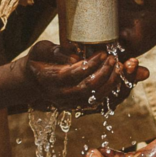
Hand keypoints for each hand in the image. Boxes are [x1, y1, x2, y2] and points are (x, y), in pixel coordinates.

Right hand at [19, 40, 144, 111]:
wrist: (32, 81)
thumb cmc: (38, 60)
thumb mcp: (41, 49)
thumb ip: (57, 51)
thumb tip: (76, 56)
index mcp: (50, 80)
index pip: (74, 74)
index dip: (90, 65)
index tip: (102, 53)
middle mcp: (61, 95)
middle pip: (88, 89)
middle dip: (105, 73)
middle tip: (114, 59)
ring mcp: (71, 104)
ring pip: (97, 99)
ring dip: (113, 83)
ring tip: (123, 66)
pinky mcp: (80, 107)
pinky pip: (102, 103)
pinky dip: (115, 92)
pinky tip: (123, 78)